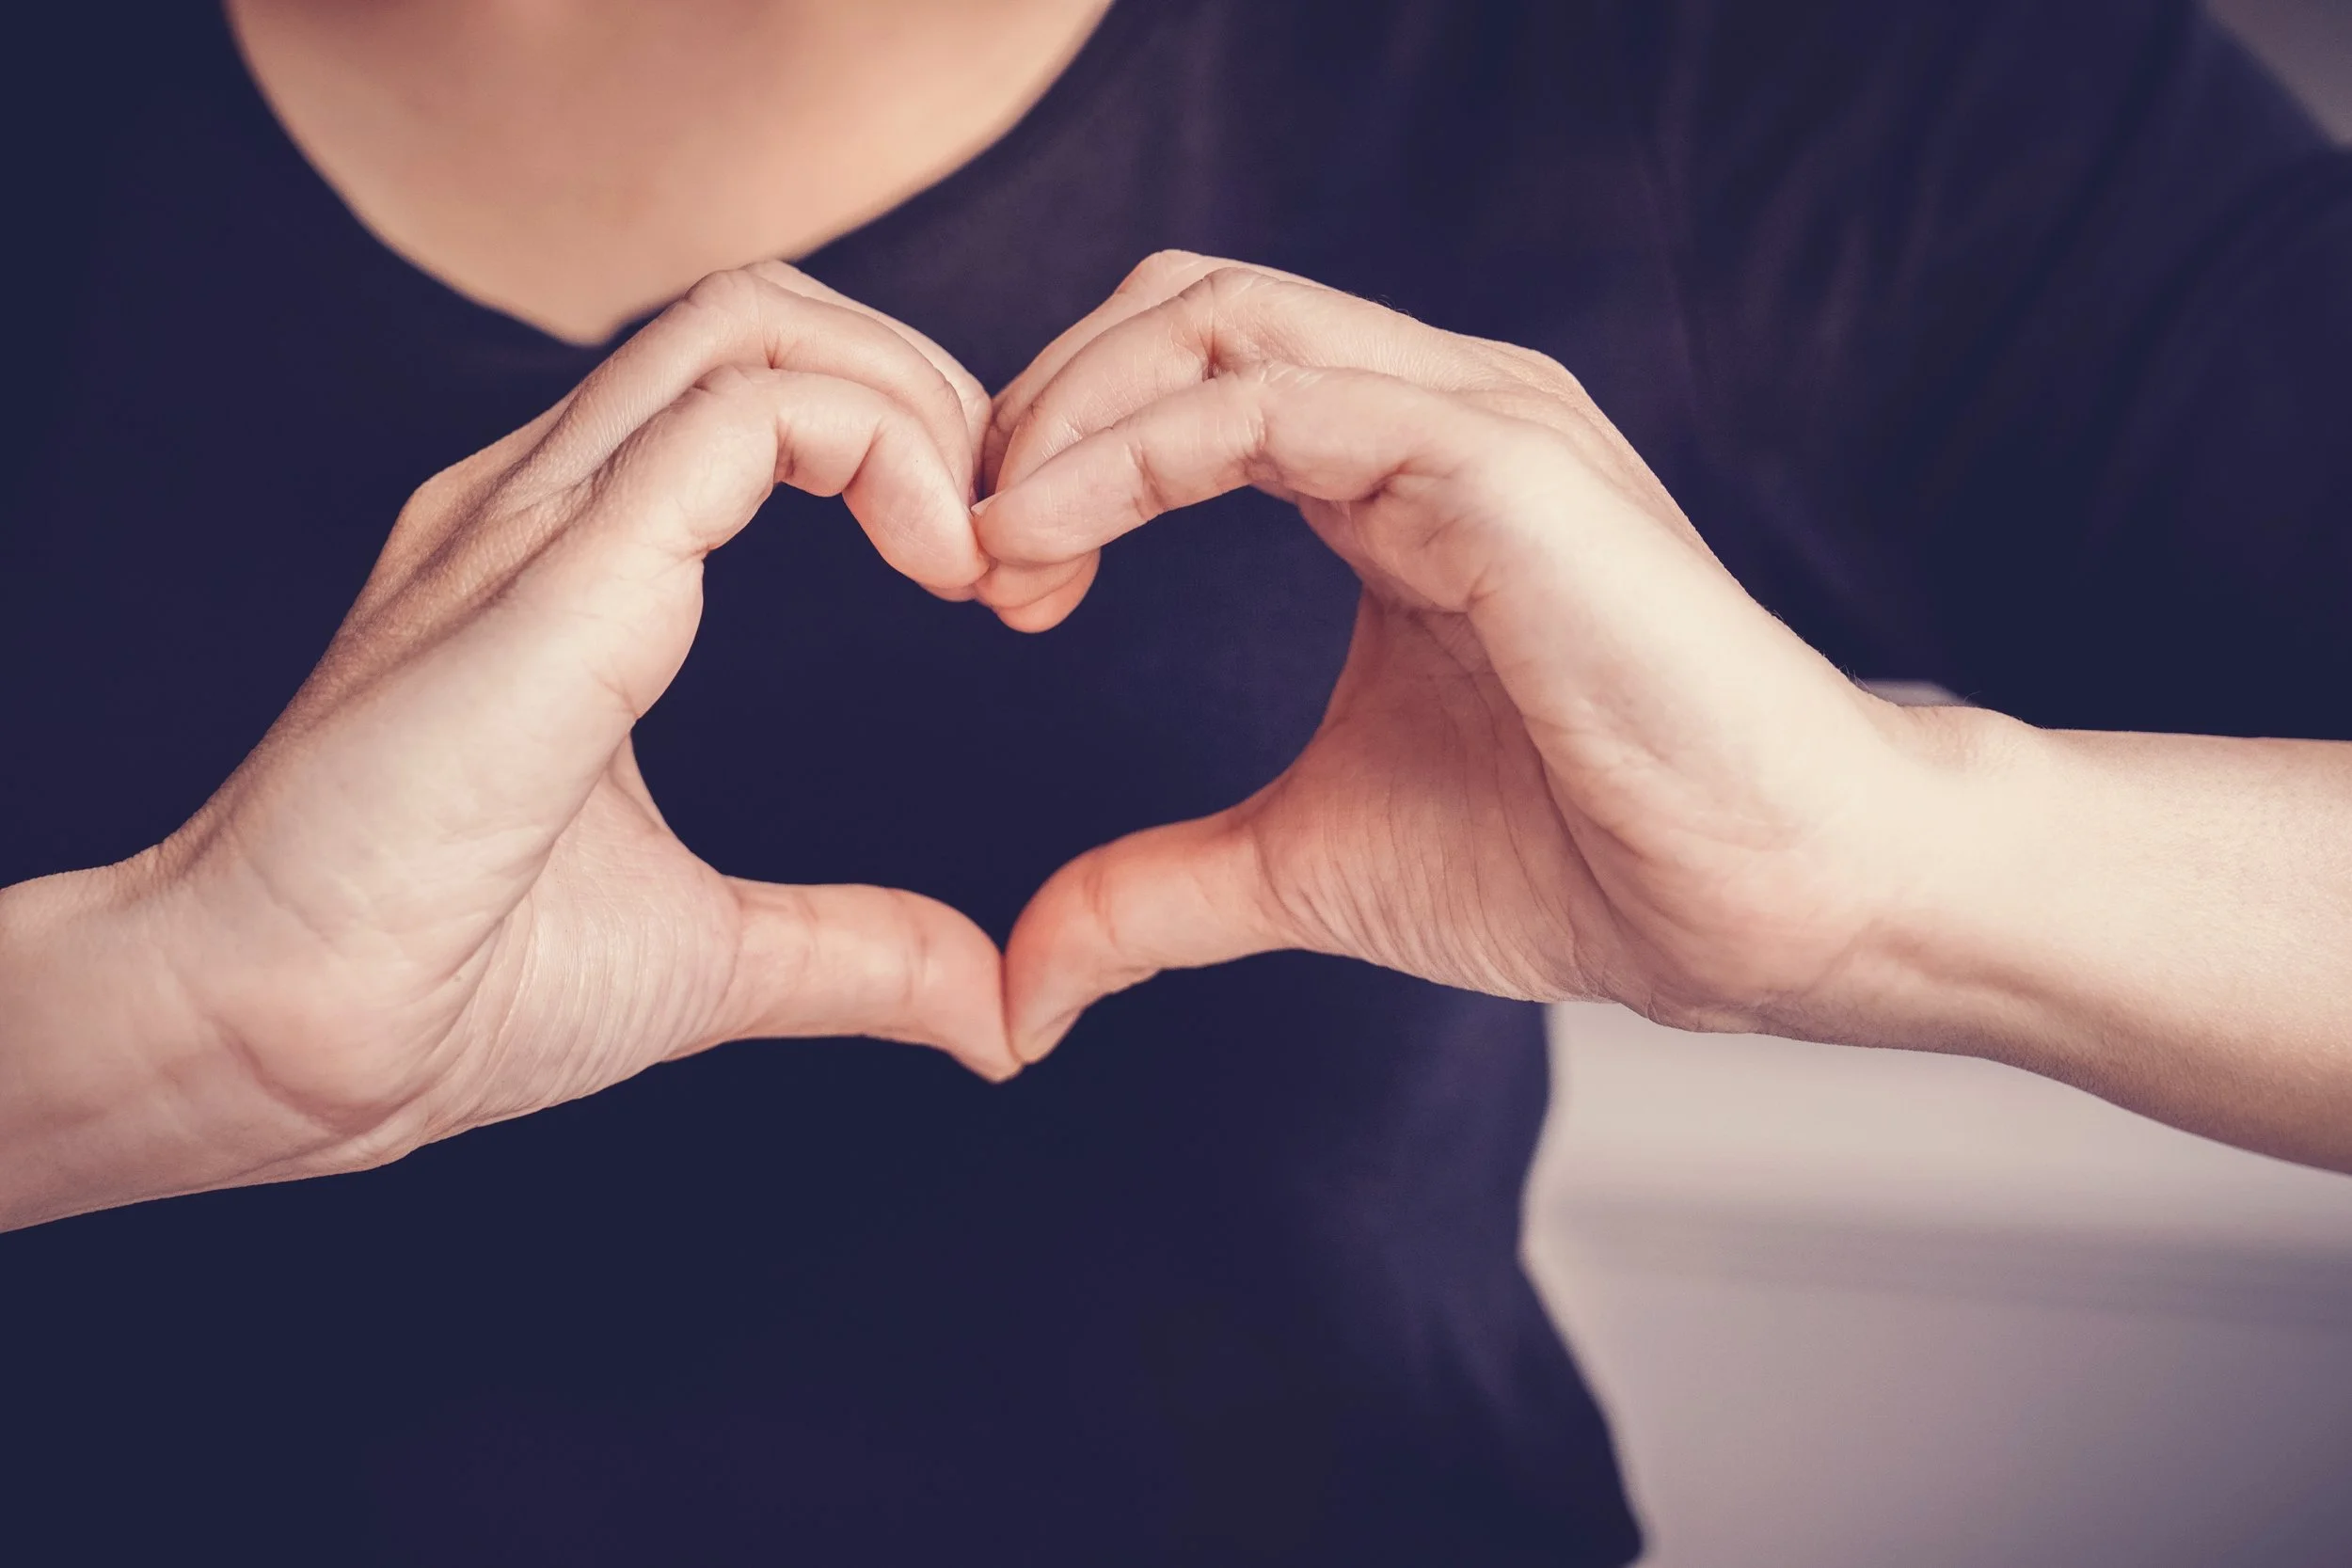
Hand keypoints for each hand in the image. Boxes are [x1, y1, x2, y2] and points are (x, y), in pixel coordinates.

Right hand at [2, 262, 1014, 1228]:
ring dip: (916, 407)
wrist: (282, 1041)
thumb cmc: (449, 988)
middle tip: (1016, 551)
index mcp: (571, 563)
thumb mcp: (711, 955)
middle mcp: (546, 503)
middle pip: (769, 315)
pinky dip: (881, 450)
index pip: (755, 390)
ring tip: (984, 554)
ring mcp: (536, 516)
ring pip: (758, 323)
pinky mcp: (552, 566)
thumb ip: (855, 953)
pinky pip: (744, 414)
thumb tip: (987, 1007)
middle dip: (931, 395)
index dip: (908, 447)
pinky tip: (945, 565)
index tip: (997, 586)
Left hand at [978, 252, 1953, 1061]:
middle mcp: (1428, 414)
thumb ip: (1158, 892)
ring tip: (991, 550)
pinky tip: (1046, 543)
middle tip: (966, 552)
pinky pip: (1270, 402)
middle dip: (1040, 407)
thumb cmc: (1583, 857)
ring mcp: (1471, 420)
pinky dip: (1128, 454)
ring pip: (1214, 318)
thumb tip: (1023, 986)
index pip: (1184, 376)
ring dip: (1064, 417)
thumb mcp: (1309, 863)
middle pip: (1181, 306)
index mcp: (1390, 478)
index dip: (1054, 454)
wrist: (1768, 904)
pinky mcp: (1501, 463)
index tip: (985, 585)